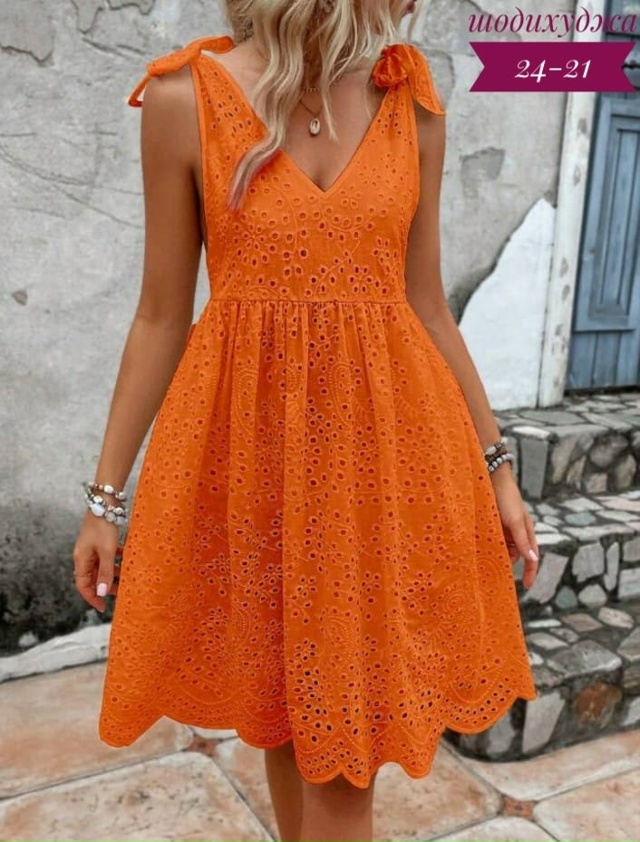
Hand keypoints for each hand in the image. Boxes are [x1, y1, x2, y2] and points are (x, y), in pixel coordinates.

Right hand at [72, 510, 119, 612]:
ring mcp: (92, 547)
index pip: (82, 585)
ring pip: (102, 566)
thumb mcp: (107, 551)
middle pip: (93, 577)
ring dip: (113, 573)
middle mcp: (84, 555)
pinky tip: (127, 558)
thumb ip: (105, 572)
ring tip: (127, 577)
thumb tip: (101, 593)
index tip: (103, 607)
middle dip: (105, 586)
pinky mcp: (100, 540)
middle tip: (120, 592)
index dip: (92, 598)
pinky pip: (107, 556)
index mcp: (81, 559)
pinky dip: (116, 560)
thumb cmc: (104, 525)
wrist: (105, 501)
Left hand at [490, 466, 538, 588]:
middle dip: (506, 562)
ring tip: (483, 556)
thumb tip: (532, 560)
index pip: (532, 557)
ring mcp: (503, 528)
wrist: (491, 477)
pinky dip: (486, 545)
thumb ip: (522, 540)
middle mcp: (516, 532)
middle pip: (514, 555)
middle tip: (493, 569)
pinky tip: (477, 549)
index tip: (527, 587)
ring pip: (501, 548)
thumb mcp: (515, 520)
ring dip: (494, 553)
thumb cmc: (506, 497)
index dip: (531, 572)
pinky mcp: (491, 524)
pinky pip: (490, 540)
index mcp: (526, 531)